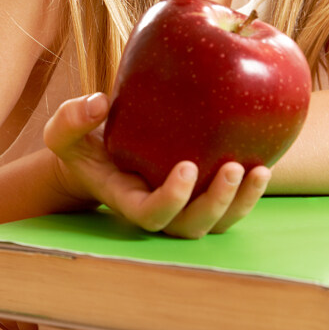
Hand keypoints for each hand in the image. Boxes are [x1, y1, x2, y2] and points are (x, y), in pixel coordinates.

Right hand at [43, 94, 271, 238]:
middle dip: (215, 203)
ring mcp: (182, 207)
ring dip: (241, 203)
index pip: (151, 214)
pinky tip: (265, 163)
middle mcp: (158, 210)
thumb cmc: (83, 142)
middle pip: (190, 226)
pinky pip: (230, 206)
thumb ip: (71, 119)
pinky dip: (249, 192)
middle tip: (233, 167)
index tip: (187, 166)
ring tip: (260, 171)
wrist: (100, 153)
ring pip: (216, 223)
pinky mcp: (201, 194)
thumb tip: (100, 102)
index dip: (172, 199)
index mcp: (126, 199)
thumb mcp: (64, 130)